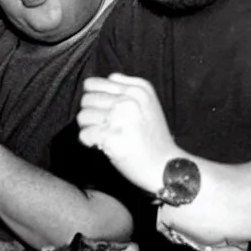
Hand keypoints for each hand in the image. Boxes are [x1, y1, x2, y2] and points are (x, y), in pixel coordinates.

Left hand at [77, 74, 180, 193]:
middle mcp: (128, 100)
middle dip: (89, 113)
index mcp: (137, 89)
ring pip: (83, 116)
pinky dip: (88, 141)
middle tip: (101, 125)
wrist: (167, 167)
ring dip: (88, 127)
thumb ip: (126, 87)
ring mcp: (120, 118)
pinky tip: (100, 145)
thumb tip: (99, 84)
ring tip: (101, 134)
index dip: (93, 97)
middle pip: (86, 99)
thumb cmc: (154, 138)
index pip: (94, 83)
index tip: (101, 109)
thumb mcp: (148, 103)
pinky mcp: (111, 137)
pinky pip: (84, 134)